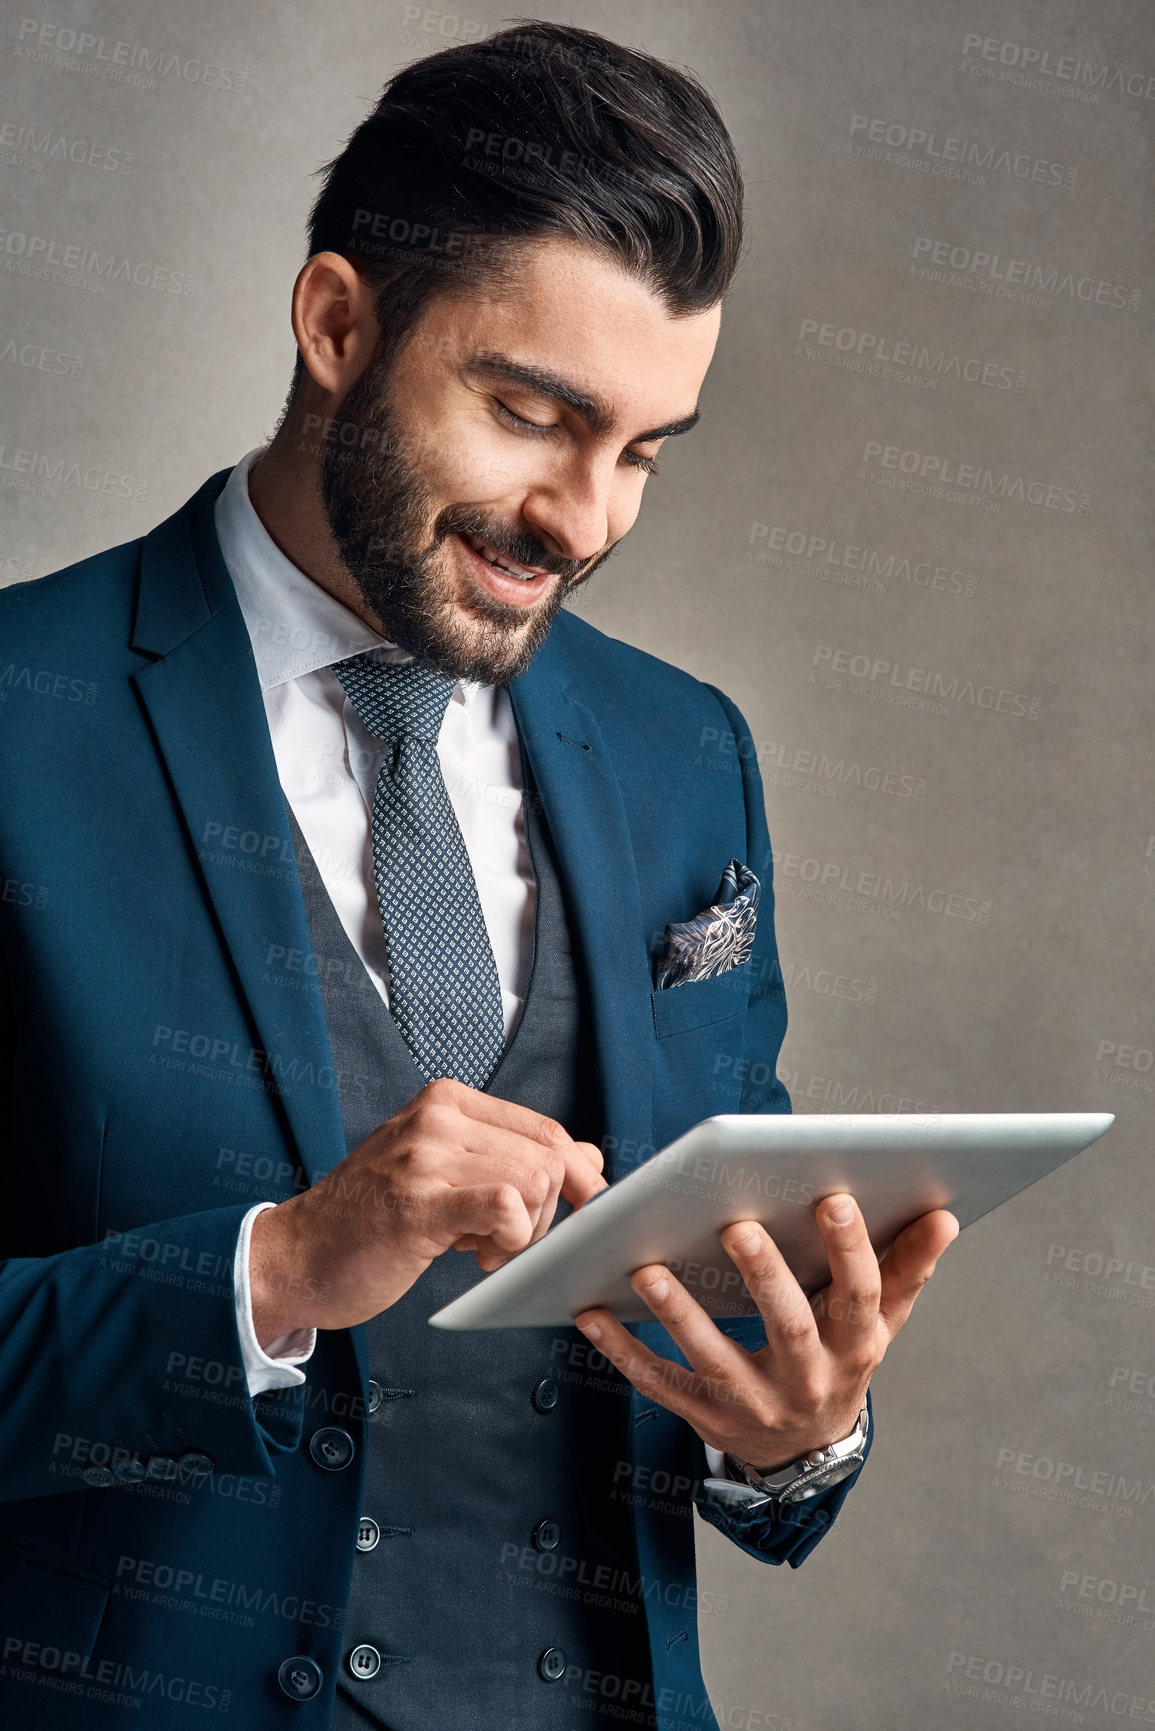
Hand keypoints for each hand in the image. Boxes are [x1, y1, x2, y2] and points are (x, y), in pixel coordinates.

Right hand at [250, 1078, 604, 1343]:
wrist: (298, 1256)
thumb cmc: (375, 1218)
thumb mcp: (448, 1171)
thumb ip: (514, 1158)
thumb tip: (592, 1156)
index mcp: (447, 1100)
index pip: (546, 1130)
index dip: (575, 1178)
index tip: (573, 1215)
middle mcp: (437, 1116)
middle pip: (548, 1158)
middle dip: (548, 1213)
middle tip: (506, 1242)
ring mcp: (423, 1157)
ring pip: (534, 1183)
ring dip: (525, 1233)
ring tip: (484, 1249)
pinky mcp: (416, 1205)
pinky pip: (505, 1206)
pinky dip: (512, 1237)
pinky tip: (481, 1254)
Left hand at [575, 1195, 957, 1473]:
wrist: (806, 1454)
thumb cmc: (841, 1360)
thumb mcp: (880, 1324)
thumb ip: (905, 1269)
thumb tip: (945, 1215)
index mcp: (855, 1348)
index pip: (858, 1297)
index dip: (850, 1250)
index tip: (833, 1198)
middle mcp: (807, 1380)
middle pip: (789, 1328)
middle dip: (764, 1278)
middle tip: (736, 1225)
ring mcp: (753, 1404)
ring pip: (714, 1360)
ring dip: (679, 1314)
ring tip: (647, 1269)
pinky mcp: (706, 1417)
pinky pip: (661, 1384)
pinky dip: (622, 1351)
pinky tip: (590, 1312)